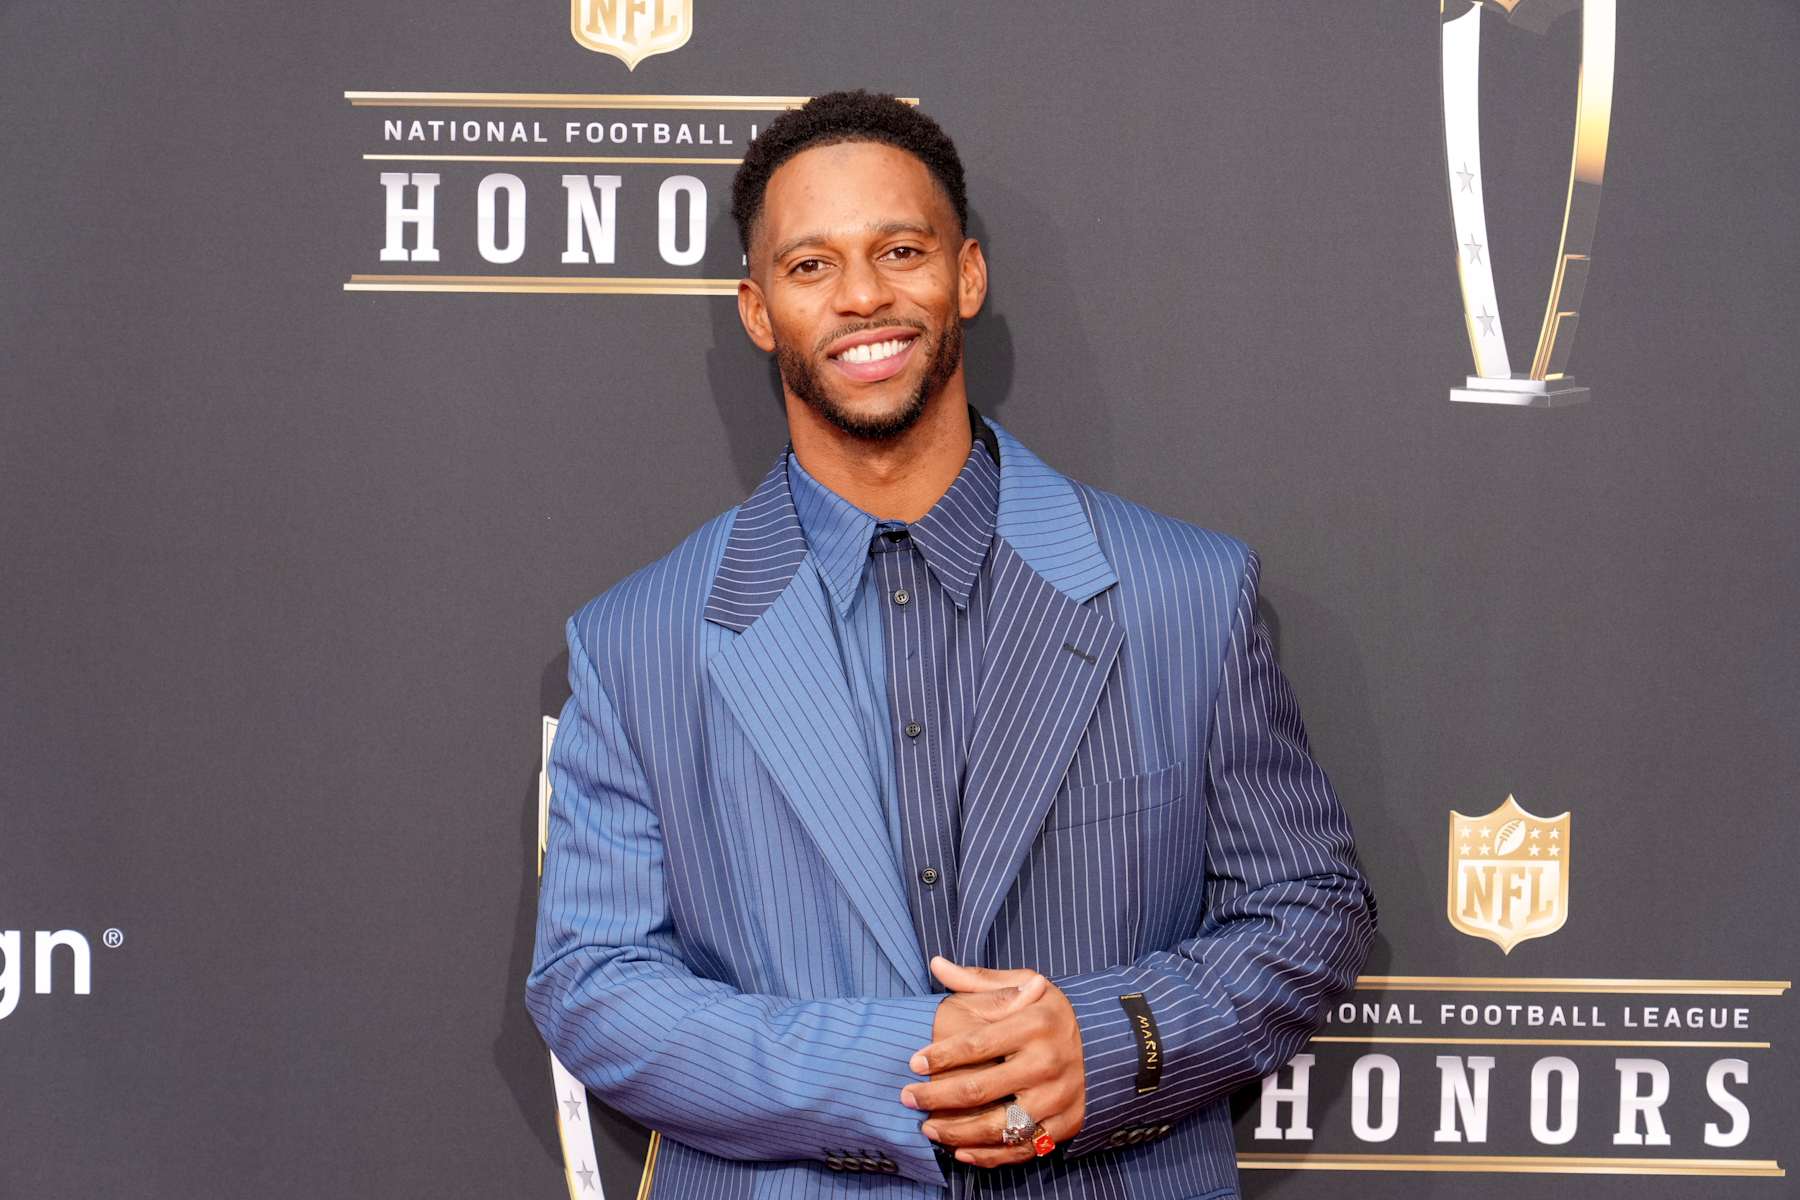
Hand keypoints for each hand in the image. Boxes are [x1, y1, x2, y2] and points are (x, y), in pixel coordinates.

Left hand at [900, 956, 1085, 1166]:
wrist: (1107, 1042)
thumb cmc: (1049, 1012)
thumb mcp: (1024, 984)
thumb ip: (978, 980)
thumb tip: (936, 964)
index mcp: (1035, 1024)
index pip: (976, 1044)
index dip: (940, 1055)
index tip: (913, 1062)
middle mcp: (1047, 1062)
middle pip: (980, 1089)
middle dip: (936, 1095)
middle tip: (907, 1096)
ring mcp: (1058, 1097)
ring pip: (998, 1126)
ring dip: (956, 1132)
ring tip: (927, 1127)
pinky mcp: (1065, 1123)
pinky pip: (1022, 1149)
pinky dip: (990, 1155)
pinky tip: (960, 1150)